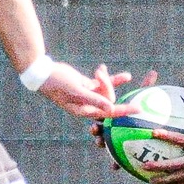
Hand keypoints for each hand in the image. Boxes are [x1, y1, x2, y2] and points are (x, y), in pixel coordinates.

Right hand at [38, 62, 153, 119]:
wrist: (44, 73)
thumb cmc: (57, 84)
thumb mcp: (77, 91)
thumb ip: (94, 100)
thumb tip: (111, 109)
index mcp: (84, 111)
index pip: (109, 114)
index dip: (124, 111)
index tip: (139, 109)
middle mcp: (88, 106)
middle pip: (109, 99)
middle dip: (107, 86)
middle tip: (99, 75)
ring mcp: (88, 96)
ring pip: (106, 90)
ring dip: (106, 79)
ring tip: (99, 70)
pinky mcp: (87, 86)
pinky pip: (102, 83)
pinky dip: (108, 77)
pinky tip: (114, 71)